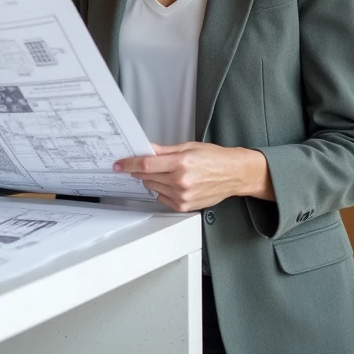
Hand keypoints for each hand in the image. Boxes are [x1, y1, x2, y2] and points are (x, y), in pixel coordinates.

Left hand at [114, 142, 271, 211]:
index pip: (146, 165)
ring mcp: (183, 196)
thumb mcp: (188, 147)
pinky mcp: (185, 206)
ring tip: (168, 173)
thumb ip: (164, 150)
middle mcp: (181, 181)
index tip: (119, 165)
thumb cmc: (215, 158)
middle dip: (141, 170)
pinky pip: (162, 198)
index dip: (129, 164)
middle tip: (146, 164)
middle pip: (147, 177)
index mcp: (181, 163)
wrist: (234, 174)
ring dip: (153, 180)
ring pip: (153, 187)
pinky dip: (162, 190)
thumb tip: (145, 149)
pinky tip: (173, 184)